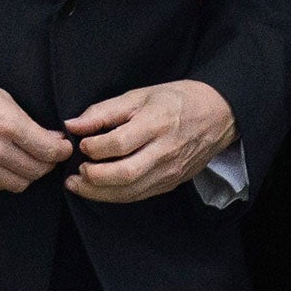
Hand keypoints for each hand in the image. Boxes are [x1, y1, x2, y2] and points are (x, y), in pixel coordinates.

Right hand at [0, 64, 73, 191]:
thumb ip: (23, 119)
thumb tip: (45, 136)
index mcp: (7, 123)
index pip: (49, 151)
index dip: (62, 151)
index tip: (63, 146)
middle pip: (37, 171)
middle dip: (48, 163)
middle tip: (48, 152)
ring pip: (18, 184)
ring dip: (28, 174)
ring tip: (28, 160)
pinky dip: (6, 178)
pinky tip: (6, 164)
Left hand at [63, 80, 235, 203]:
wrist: (217, 115)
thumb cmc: (176, 100)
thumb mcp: (139, 95)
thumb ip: (104, 111)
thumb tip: (73, 125)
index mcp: (156, 123)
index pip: (120, 143)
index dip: (94, 147)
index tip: (80, 143)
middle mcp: (165, 151)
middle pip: (125, 174)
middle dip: (93, 177)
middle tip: (74, 171)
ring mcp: (170, 171)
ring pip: (130, 191)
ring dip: (99, 193)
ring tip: (78, 184)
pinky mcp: (171, 183)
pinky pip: (139, 195)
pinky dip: (116, 196)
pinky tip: (99, 189)